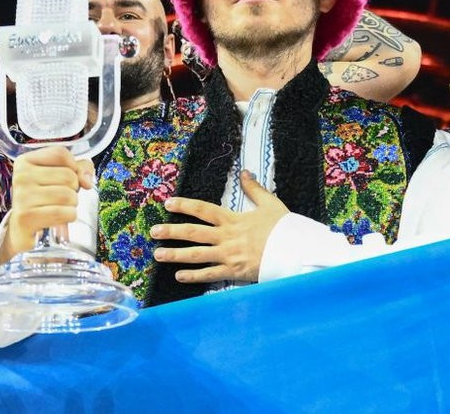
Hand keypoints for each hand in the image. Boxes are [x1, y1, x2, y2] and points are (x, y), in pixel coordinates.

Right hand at [0, 146, 93, 262]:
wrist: (23, 230)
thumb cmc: (44, 200)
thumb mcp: (59, 177)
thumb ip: (80, 168)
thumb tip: (87, 180)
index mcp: (25, 161)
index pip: (61, 153)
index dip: (74, 167)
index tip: (68, 179)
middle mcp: (21, 176)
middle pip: (68, 176)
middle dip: (73, 189)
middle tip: (60, 198)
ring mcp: (22, 197)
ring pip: (68, 195)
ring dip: (71, 205)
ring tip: (59, 208)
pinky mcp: (26, 217)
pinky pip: (63, 212)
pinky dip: (69, 216)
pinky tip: (60, 219)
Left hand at [151, 171, 288, 282]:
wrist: (296, 251)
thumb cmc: (284, 228)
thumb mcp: (270, 204)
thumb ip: (255, 190)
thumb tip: (245, 173)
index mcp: (233, 219)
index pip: (203, 210)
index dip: (184, 205)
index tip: (168, 203)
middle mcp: (227, 237)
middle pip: (193, 233)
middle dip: (171, 231)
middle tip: (153, 231)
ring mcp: (228, 256)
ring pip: (196, 255)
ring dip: (175, 255)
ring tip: (157, 255)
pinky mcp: (234, 272)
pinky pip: (209, 275)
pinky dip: (193, 276)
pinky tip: (179, 277)